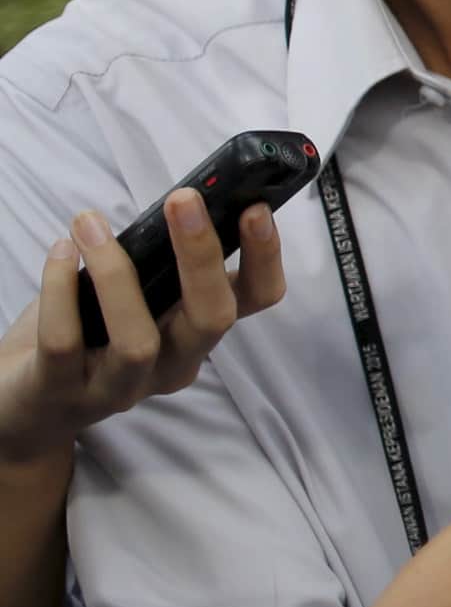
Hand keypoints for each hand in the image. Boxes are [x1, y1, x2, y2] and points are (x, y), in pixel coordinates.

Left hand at [0, 197, 288, 466]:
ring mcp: (119, 387)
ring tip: (90, 223)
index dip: (265, 256)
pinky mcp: (62, 392)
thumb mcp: (136, 296)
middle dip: (202, 255)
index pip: (256, 300)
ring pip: (137, 342)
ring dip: (116, 274)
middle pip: (211, 320)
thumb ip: (156, 263)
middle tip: (183, 200)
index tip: (255, 208)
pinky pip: (64, 341)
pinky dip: (60, 288)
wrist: (29, 406)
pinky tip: (60, 251)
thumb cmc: (87, 333)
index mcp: (198, 332)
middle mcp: (172, 365)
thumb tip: (170, 205)